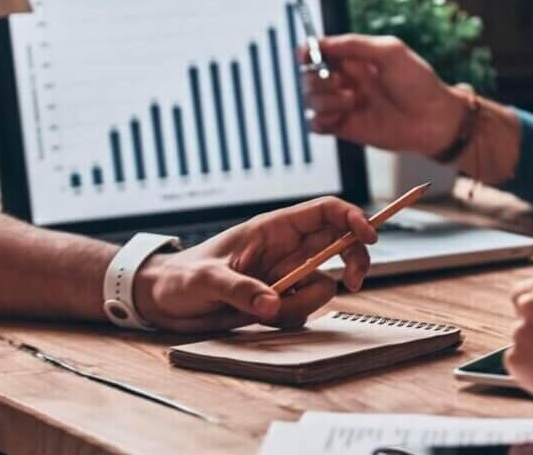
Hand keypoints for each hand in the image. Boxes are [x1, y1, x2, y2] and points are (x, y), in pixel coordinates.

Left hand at [132, 197, 376, 332]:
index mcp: (271, 229)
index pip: (325, 212)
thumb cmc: (179, 278)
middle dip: (353, 261)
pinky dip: (289, 319)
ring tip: (264, 311)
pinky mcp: (278, 301)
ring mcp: (284, 276)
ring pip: (322, 285)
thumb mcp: (205, 280)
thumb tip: (272, 305)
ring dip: (304, 303)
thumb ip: (240, 290)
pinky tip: (258, 318)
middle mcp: (284, 250)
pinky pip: (303, 310)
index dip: (353, 218)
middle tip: (353, 282)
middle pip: (339, 245)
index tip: (370, 237)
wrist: (162, 302)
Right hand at [302, 35, 469, 156]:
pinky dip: (320, 120)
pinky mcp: (344, 128)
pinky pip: (315, 124)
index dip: (307, 52)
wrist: (433, 120)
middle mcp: (346, 81)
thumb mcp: (390, 52)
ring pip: (310, 100)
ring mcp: (344, 105)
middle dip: (317, 78)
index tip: (305, 55)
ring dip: (325, 100)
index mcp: (355, 59)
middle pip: (309, 76)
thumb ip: (354, 44)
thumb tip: (321, 43)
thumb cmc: (418, 83)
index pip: (318, 52)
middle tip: (340, 82)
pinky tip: (339, 118)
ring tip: (351, 101)